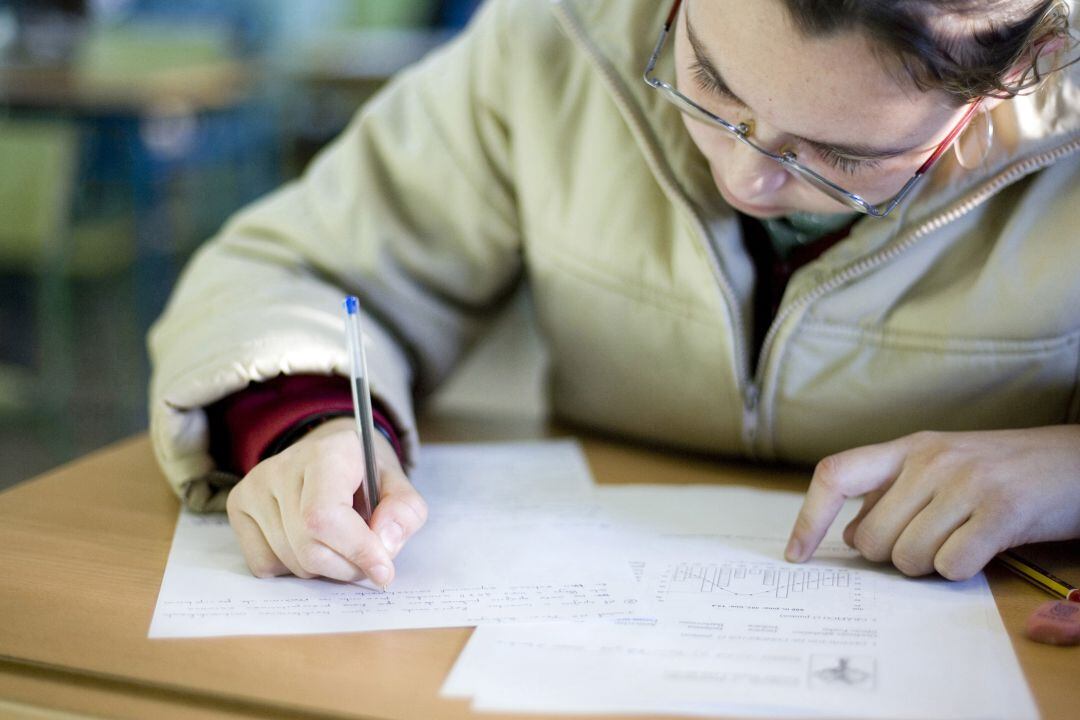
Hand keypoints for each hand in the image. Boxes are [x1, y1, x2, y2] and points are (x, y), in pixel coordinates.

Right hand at [225, 417, 427, 585]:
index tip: (383, 571)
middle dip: (345, 567)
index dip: (356, 550)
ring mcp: (254, 486)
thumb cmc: (365, 475)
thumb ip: (404, 513)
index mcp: (328, 454)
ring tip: (337, 543)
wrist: (329, 455)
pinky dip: (292, 567)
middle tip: (366, 559)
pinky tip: (307, 541)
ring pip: (289, 561)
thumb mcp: (398, 487)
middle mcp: (283, 466)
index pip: (326, 516)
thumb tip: (384, 546)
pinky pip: (264, 565)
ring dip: (323, 569)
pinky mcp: (238, 506)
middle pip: (308, 548)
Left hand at [785, 427, 1079, 579]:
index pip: (835, 475)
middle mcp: (931, 459)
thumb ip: (893, 492)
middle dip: (891, 558)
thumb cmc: (1004, 471)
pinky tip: (981, 550)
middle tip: (929, 543)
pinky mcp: (1001, 511)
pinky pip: (951, 565)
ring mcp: (966, 482)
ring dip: (928, 567)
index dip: (808, 519)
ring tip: (959, 542)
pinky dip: (961, 570)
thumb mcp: (942, 466)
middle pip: (870, 538)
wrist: (1078, 462)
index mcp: (909, 447)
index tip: (796, 554)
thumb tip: (846, 533)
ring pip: (907, 557)